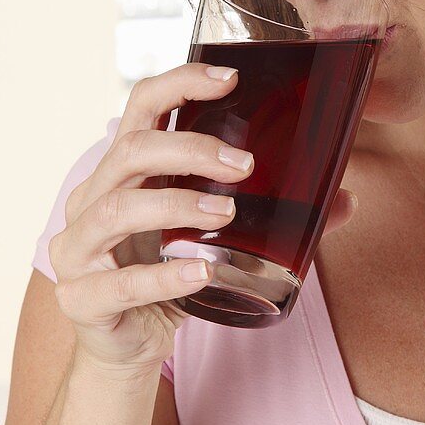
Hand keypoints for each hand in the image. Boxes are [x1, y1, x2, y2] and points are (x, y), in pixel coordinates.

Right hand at [49, 63, 357, 376]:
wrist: (124, 346)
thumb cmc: (168, 276)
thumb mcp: (212, 237)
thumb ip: (271, 216)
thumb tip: (346, 201)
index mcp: (121, 172)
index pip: (141, 107)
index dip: (180, 84)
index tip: (230, 78)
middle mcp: (90, 199)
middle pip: (130, 151)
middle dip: (190, 149)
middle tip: (245, 164)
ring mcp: (78, 250)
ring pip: (117, 209)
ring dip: (177, 205)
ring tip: (227, 212)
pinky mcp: (80, 299)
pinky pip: (120, 284)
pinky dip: (163, 276)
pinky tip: (202, 274)